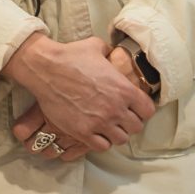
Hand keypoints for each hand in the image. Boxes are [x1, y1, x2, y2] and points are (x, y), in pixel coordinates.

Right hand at [0, 34, 154, 156]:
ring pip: (120, 140)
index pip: (148, 111)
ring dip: (115, 134)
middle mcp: (116, 108)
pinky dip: (101, 141)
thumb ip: (109, 53)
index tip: (135, 108)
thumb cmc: (71, 56)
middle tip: (120, 118)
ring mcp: (100, 122)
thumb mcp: (97, 47)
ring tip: (107, 127)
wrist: (46, 68)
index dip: (142, 110)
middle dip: (129, 123)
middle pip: (136, 127)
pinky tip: (95, 132)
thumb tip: (111, 52)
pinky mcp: (83, 132)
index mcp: (124, 88)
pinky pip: (102, 146)